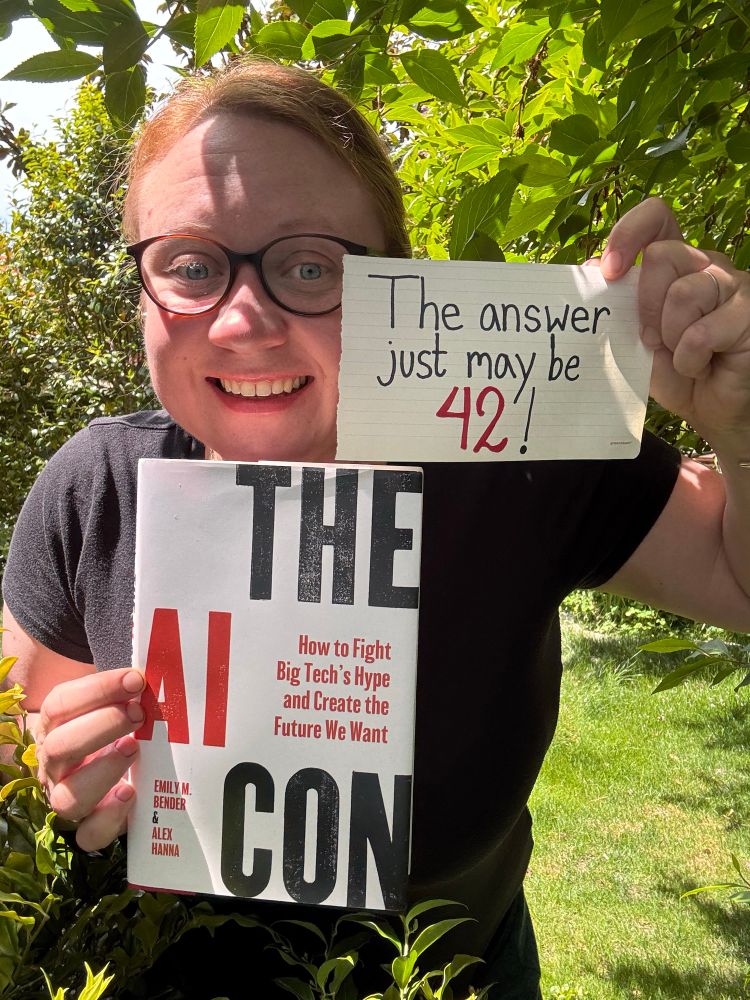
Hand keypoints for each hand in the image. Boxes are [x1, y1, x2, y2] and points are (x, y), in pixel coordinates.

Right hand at [36, 669, 144, 850]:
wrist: (105, 767)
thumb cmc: (114, 726)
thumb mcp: (114, 705)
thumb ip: (127, 692)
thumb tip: (168, 668)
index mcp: (55, 726)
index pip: (61, 704)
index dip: (97, 689)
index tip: (135, 679)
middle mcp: (54, 763)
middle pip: (60, 746)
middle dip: (102, 726)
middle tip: (139, 713)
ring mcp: (66, 797)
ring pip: (68, 796)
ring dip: (103, 770)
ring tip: (134, 749)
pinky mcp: (88, 826)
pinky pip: (89, 834)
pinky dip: (109, 817)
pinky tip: (130, 794)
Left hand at [600, 197, 749, 447]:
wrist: (714, 411)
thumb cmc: (677, 373)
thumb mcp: (636, 341)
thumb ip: (619, 307)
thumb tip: (590, 269)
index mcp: (677, 265)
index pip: (657, 219)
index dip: (629, 234)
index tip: (609, 271)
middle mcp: (706, 265)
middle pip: (662, 256)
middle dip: (646, 306)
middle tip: (653, 340)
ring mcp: (733, 285)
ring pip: (683, 293)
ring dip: (670, 338)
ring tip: (683, 358)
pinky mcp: (749, 312)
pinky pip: (702, 332)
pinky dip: (690, 359)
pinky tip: (701, 367)